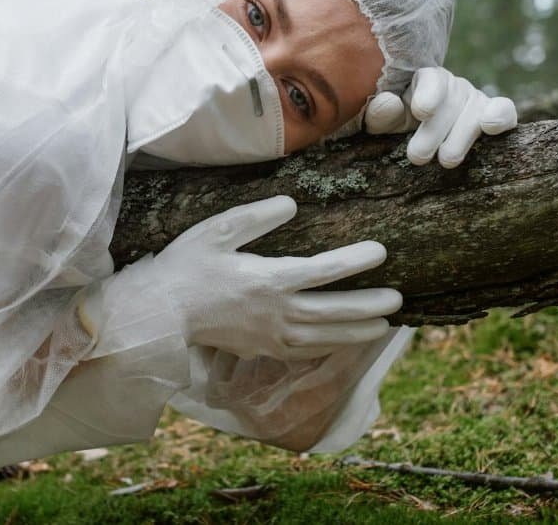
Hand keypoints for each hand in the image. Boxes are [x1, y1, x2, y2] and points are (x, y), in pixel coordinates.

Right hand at [79, 196, 400, 359]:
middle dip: (369, 306)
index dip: (356, 262)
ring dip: (356, 333)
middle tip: (398, 300)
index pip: (324, 272)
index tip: (381, 252)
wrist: (159, 314)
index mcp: (268, 280)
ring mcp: (268, 336)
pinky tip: (342, 343)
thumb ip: (256, 217)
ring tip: (384, 328)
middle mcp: (275, 313)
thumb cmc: (185, 266)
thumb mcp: (216, 230)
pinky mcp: (259, 349)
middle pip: (333, 311)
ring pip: (323, 338)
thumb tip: (292, 204)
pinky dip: (328, 348)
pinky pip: (303, 352)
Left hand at [364, 67, 516, 166]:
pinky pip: (504, 109)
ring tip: (446, 160)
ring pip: (474, 112)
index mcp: (425, 79)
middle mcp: (453, 86)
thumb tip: (390, 103)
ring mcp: (475, 99)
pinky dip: (501, 115)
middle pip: (450, 102)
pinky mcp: (495, 115)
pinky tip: (491, 126)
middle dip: (434, 131)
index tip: (421, 112)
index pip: (431, 80)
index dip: (428, 95)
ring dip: (461, 137)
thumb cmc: (400, 124)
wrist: (422, 134)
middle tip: (417, 157)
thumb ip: (381, 113)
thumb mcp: (385, 121)